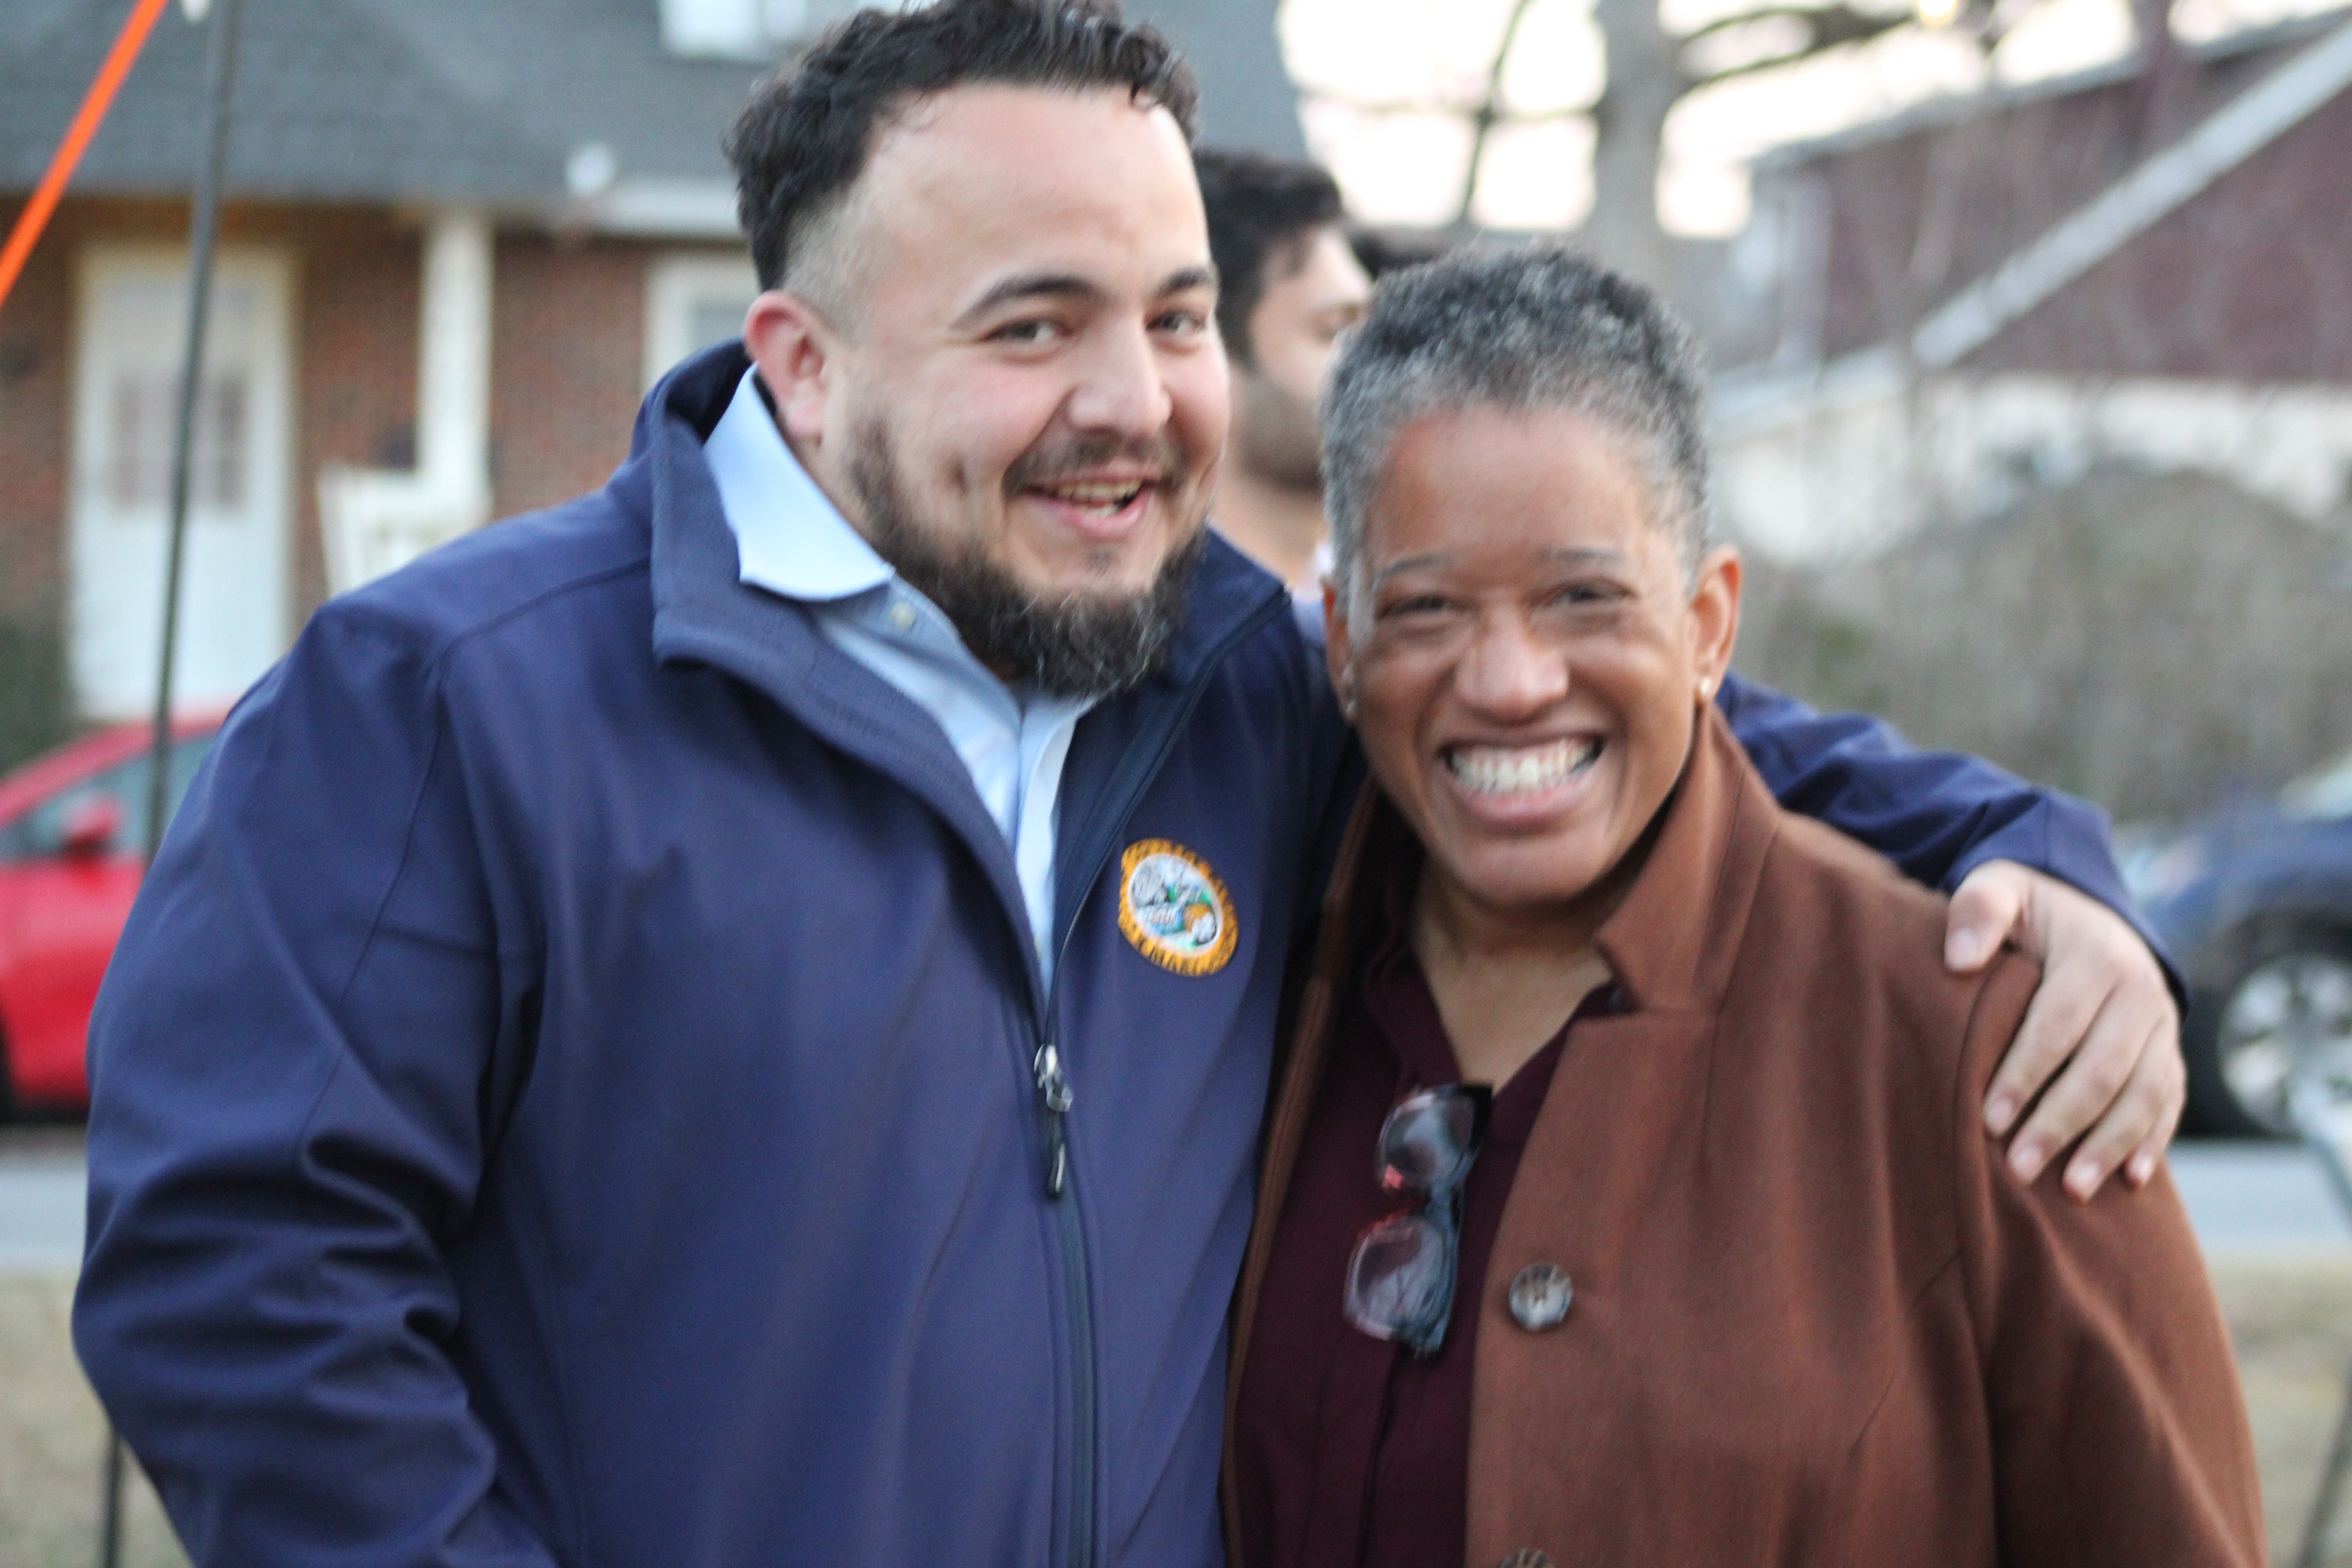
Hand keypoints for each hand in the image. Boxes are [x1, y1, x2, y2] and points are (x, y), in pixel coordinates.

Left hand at [1944, 861, 2183, 1201]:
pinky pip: (2169, 1101)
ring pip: (2145, 1094)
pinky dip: (2152, 1141)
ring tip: (2071, 1190)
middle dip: (2062, 1122)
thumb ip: (1976, 911)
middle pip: (2103, 1069)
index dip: (2026, 1073)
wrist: (2087, 908)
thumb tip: (1958, 959)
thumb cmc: (2025, 907)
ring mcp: (2162, 1025)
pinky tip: (2131, 1180)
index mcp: (2096, 954)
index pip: (2059, 1024)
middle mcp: (2140, 991)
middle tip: (2020, 1168)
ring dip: (2109, 1145)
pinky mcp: (2169, 1051)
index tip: (1990, 1117)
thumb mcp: (1997, 887)